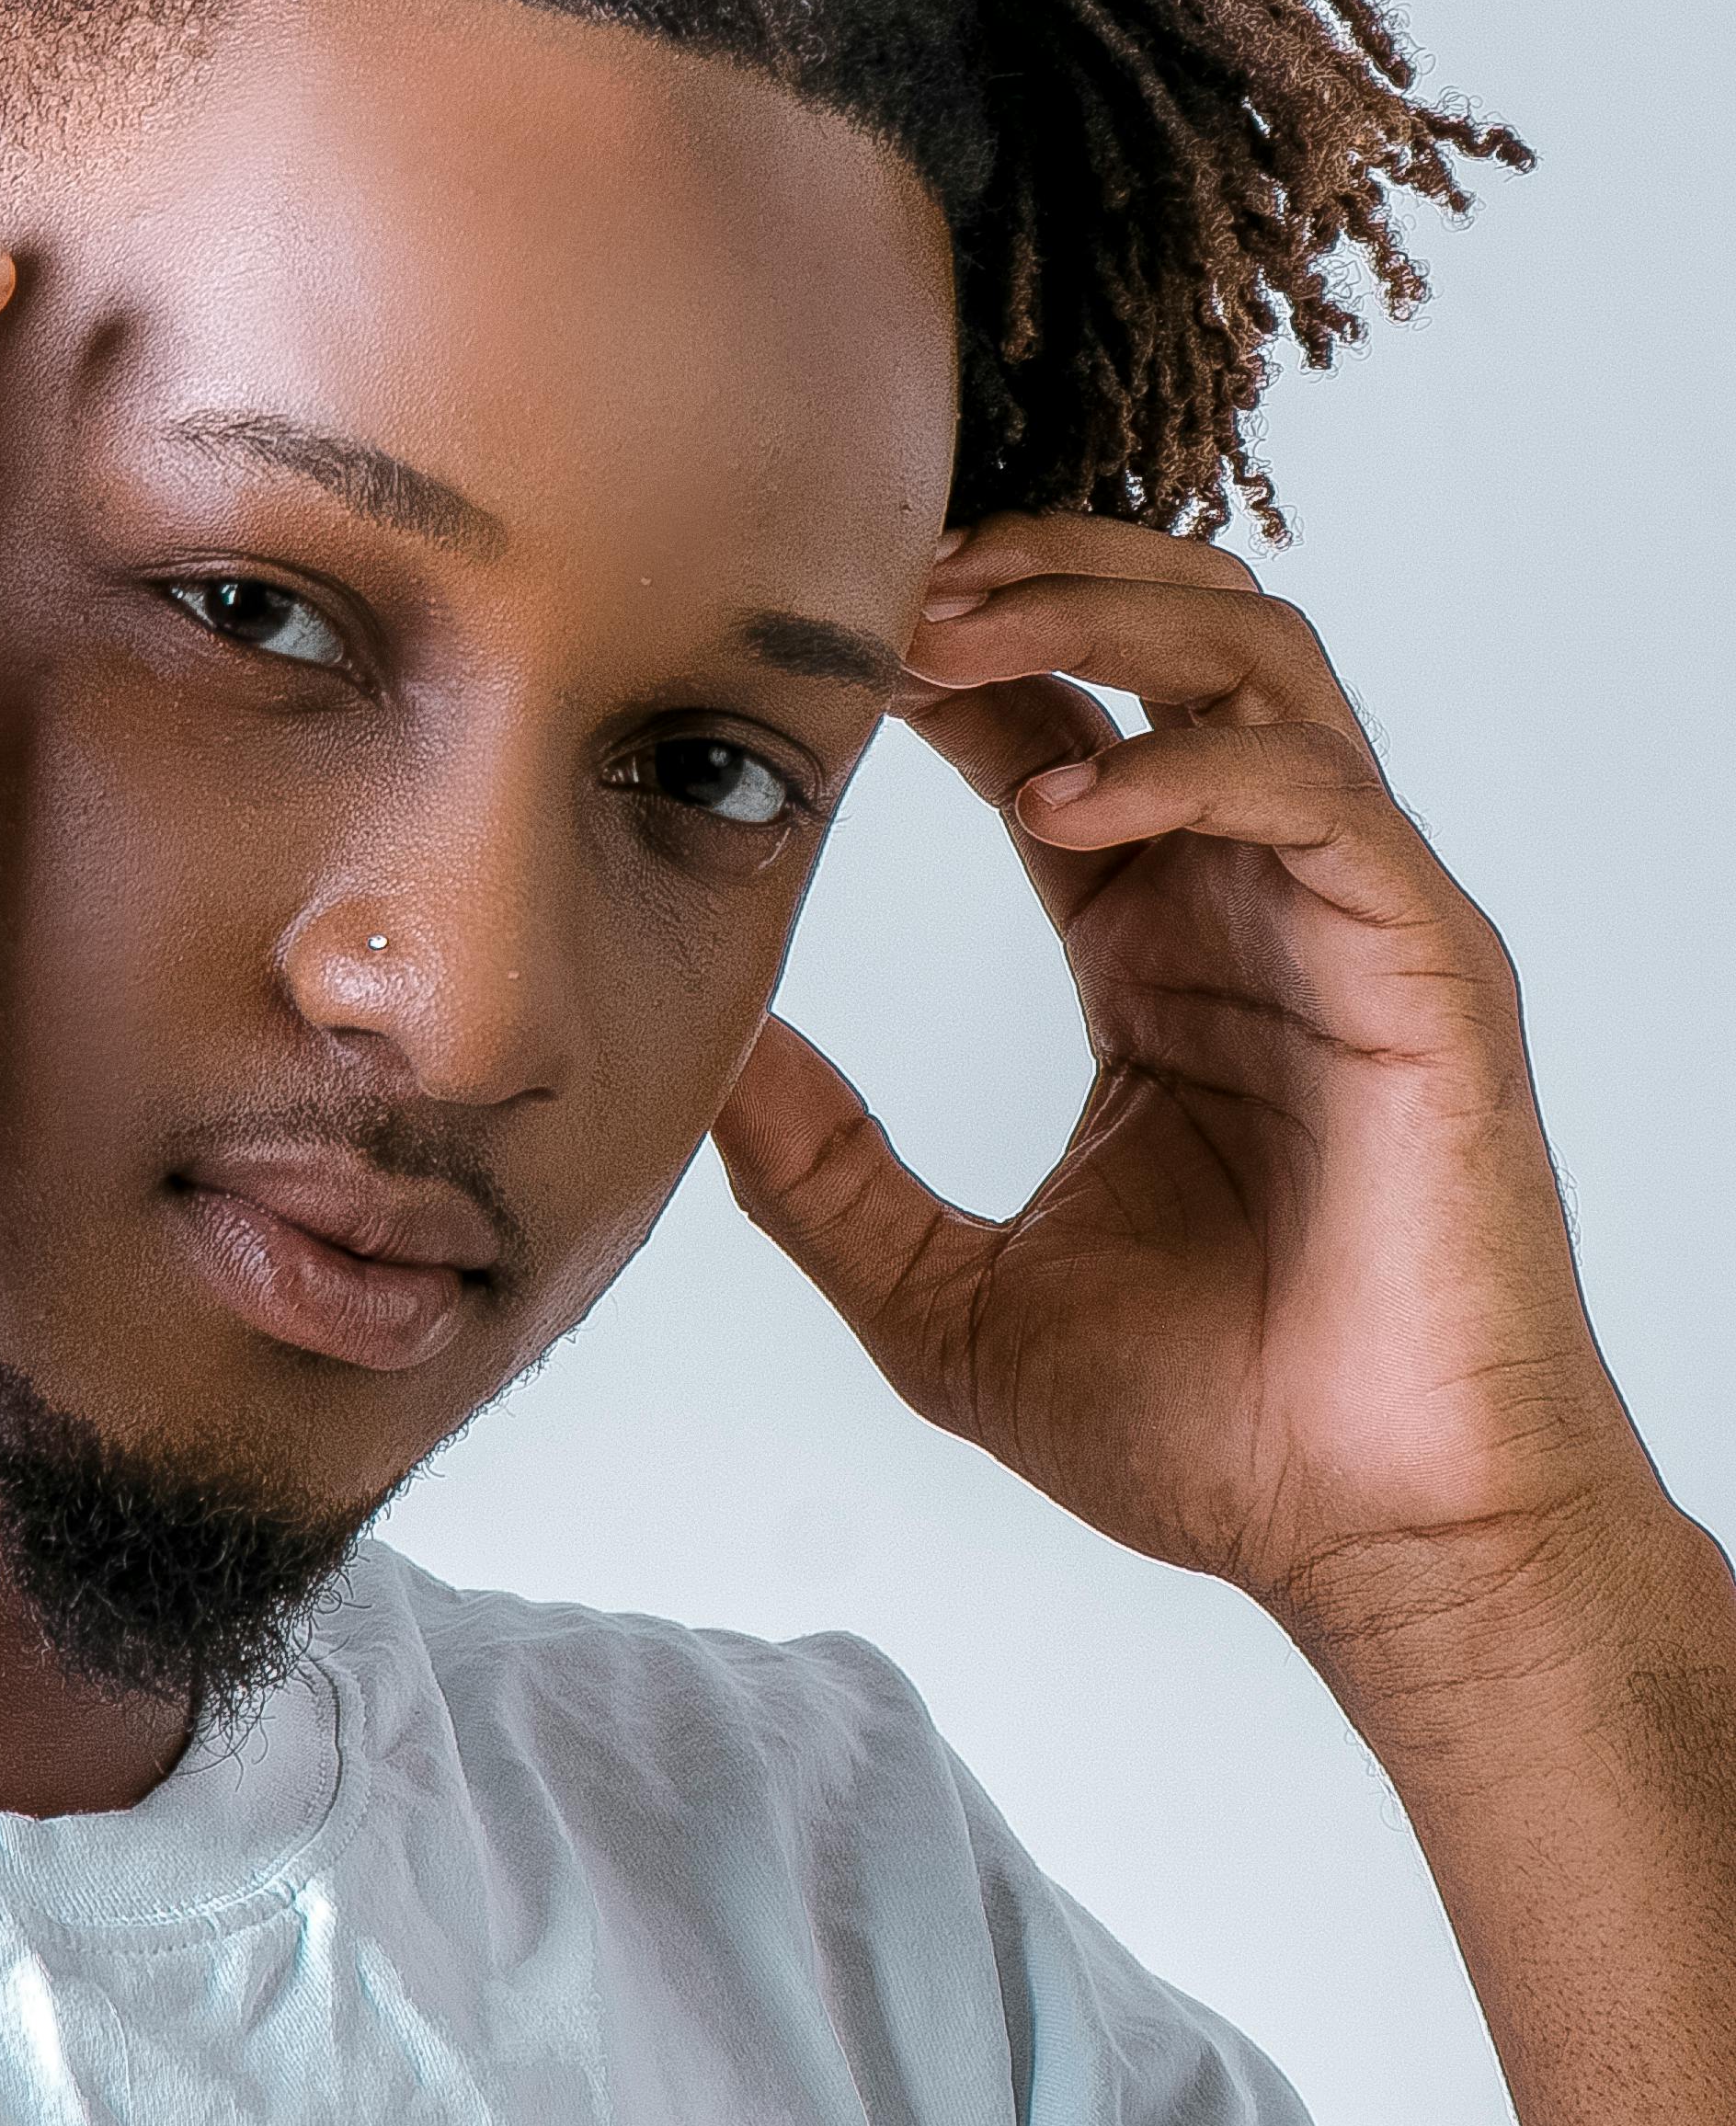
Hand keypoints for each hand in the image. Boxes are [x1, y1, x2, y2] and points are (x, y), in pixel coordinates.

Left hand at [713, 511, 1656, 1658]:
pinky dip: (1185, 772)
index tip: (819, 632)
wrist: (1371, 1547)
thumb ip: (818, 1167)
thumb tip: (694, 1054)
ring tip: (955, 635)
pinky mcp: (1430, 969)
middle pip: (1169, 636)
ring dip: (1102, 617)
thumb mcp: (936, 1292)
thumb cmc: (1204, 1432)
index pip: (1054, 727)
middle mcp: (1255, 901)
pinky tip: (1058, 813)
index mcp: (1155, 946)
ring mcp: (1352, 922)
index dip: (946, 655)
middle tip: (882, 585)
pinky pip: (1317, 800)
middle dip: (1029, 577)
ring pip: (1256, 663)